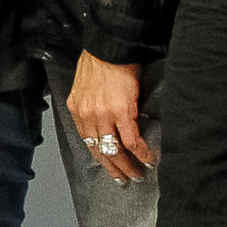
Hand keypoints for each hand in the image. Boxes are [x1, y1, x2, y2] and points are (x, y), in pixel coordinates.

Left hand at [66, 52, 152, 183]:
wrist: (109, 47)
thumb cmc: (100, 60)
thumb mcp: (85, 84)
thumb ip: (90, 102)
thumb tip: (100, 113)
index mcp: (77, 109)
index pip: (87, 140)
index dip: (98, 155)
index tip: (107, 166)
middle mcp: (87, 116)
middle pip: (99, 150)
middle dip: (112, 168)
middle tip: (123, 180)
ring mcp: (104, 116)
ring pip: (115, 150)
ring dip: (127, 165)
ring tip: (137, 175)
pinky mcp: (121, 112)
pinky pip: (132, 140)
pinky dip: (142, 153)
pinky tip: (149, 160)